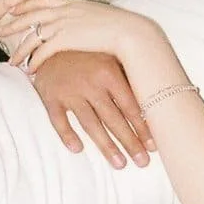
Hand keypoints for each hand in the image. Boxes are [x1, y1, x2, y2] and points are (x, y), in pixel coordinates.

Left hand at [0, 0, 155, 75]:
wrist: (127, 31)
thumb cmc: (115, 24)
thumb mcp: (94, 12)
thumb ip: (80, 13)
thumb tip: (76, 19)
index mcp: (69, 1)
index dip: (23, 4)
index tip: (12, 8)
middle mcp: (62, 10)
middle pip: (29, 15)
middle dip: (12, 24)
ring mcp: (62, 23)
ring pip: (32, 36)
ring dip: (20, 50)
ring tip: (12, 61)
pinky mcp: (65, 39)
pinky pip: (43, 51)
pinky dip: (34, 60)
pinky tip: (30, 69)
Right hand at [28, 51, 154, 168]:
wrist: (49, 40)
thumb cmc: (87, 52)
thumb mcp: (109, 57)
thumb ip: (127, 78)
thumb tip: (152, 106)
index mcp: (109, 72)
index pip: (130, 106)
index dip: (142, 127)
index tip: (154, 146)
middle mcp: (91, 82)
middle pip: (113, 119)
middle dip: (130, 142)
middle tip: (142, 162)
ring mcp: (69, 90)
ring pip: (90, 124)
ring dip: (106, 146)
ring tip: (120, 164)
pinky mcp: (50, 96)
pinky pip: (58, 120)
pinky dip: (67, 135)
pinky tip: (77, 150)